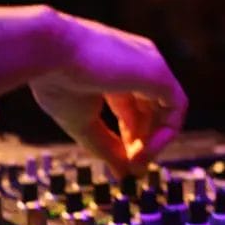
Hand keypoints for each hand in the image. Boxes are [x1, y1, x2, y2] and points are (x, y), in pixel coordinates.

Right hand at [30, 14, 186, 177]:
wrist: (48, 49)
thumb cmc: (56, 80)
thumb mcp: (83, 122)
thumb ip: (107, 147)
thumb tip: (125, 174)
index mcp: (115, 70)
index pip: (133, 108)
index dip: (130, 138)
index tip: (122, 162)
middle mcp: (137, 64)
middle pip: (152, 111)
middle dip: (144, 143)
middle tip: (132, 168)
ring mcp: (150, 64)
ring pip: (168, 110)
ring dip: (155, 142)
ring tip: (136, 162)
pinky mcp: (158, 71)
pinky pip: (176, 108)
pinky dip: (165, 133)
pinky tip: (144, 150)